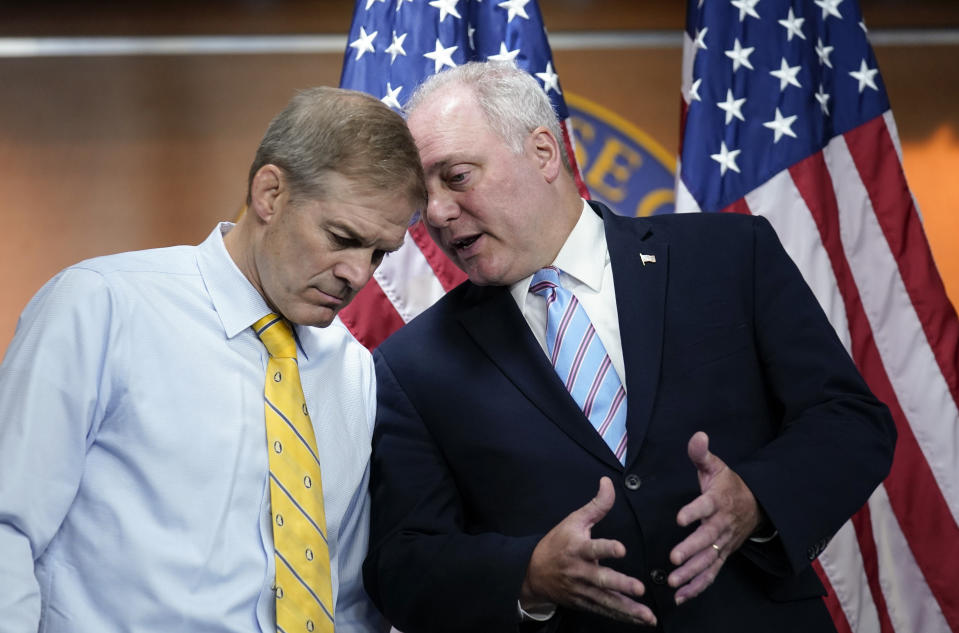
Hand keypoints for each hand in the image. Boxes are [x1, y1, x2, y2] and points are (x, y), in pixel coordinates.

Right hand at [521, 477, 656, 626]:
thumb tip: (608, 482)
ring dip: (628, 609)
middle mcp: (579, 571)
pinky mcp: (585, 603)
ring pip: (606, 601)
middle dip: (621, 585)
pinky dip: (623, 617)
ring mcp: (582, 590)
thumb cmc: (557, 543)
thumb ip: (596, 505)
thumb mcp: (574, 521)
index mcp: (577, 548)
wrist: (533, 572)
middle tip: (639, 588)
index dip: (606, 548)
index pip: (593, 548)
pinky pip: (605, 611)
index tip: (621, 549)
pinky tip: (641, 620)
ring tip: (647, 616)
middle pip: (601, 579)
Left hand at [668, 432, 761, 604]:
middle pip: (707, 539)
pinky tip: (680, 597)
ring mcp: (723, 543)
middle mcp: (721, 525)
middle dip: (691, 550)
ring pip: (708, 561)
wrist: (757, 506)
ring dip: (692, 573)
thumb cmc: (729, 485)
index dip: (693, 511)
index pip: (705, 506)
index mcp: (717, 501)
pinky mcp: (722, 556)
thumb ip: (702, 454)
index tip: (680, 518)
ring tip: (674, 582)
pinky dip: (697, 587)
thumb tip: (697, 435)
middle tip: (673, 559)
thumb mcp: (716, 467)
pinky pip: (710, 574)